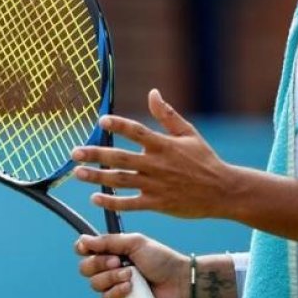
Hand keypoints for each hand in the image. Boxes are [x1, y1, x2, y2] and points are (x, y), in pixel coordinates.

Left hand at [71, 89, 242, 218]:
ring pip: (120, 180)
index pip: (136, 132)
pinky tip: (95, 198)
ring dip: (97, 177)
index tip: (100, 121)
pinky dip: (112, 202)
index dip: (118, 126)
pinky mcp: (157, 204)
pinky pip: (130, 204)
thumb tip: (152, 93)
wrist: (223, 191)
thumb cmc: (205, 160)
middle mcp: (157, 164)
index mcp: (164, 145)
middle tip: (74, 152)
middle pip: (120, 157)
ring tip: (77, 172)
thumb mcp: (189, 133)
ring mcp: (155, 185)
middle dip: (95, 154)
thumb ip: (167, 115)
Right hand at [74, 232, 190, 297]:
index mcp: (113, 251)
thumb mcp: (135, 243)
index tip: (86, 248)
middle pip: (85, 268)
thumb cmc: (161, 259)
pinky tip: (130, 288)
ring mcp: (114, 287)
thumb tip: (83, 239)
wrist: (178, 281)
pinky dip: (117, 291)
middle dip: (99, 263)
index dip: (82, 248)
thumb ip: (109, 241)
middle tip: (118, 261)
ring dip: (111, 277)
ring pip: (95, 284)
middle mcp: (110, 269)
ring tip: (131, 275)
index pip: (86, 250)